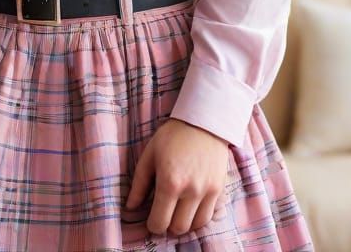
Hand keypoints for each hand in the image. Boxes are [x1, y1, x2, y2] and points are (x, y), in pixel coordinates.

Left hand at [125, 118, 229, 236]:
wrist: (203, 121)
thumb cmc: (172, 136)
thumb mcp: (150, 155)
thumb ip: (139, 184)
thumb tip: (130, 207)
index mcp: (169, 183)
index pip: (159, 222)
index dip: (152, 225)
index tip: (151, 218)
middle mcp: (190, 191)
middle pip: (178, 228)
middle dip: (168, 225)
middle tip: (164, 213)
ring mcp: (207, 191)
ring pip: (195, 225)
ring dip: (185, 222)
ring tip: (178, 209)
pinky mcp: (219, 189)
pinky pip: (210, 216)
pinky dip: (199, 216)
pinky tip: (191, 205)